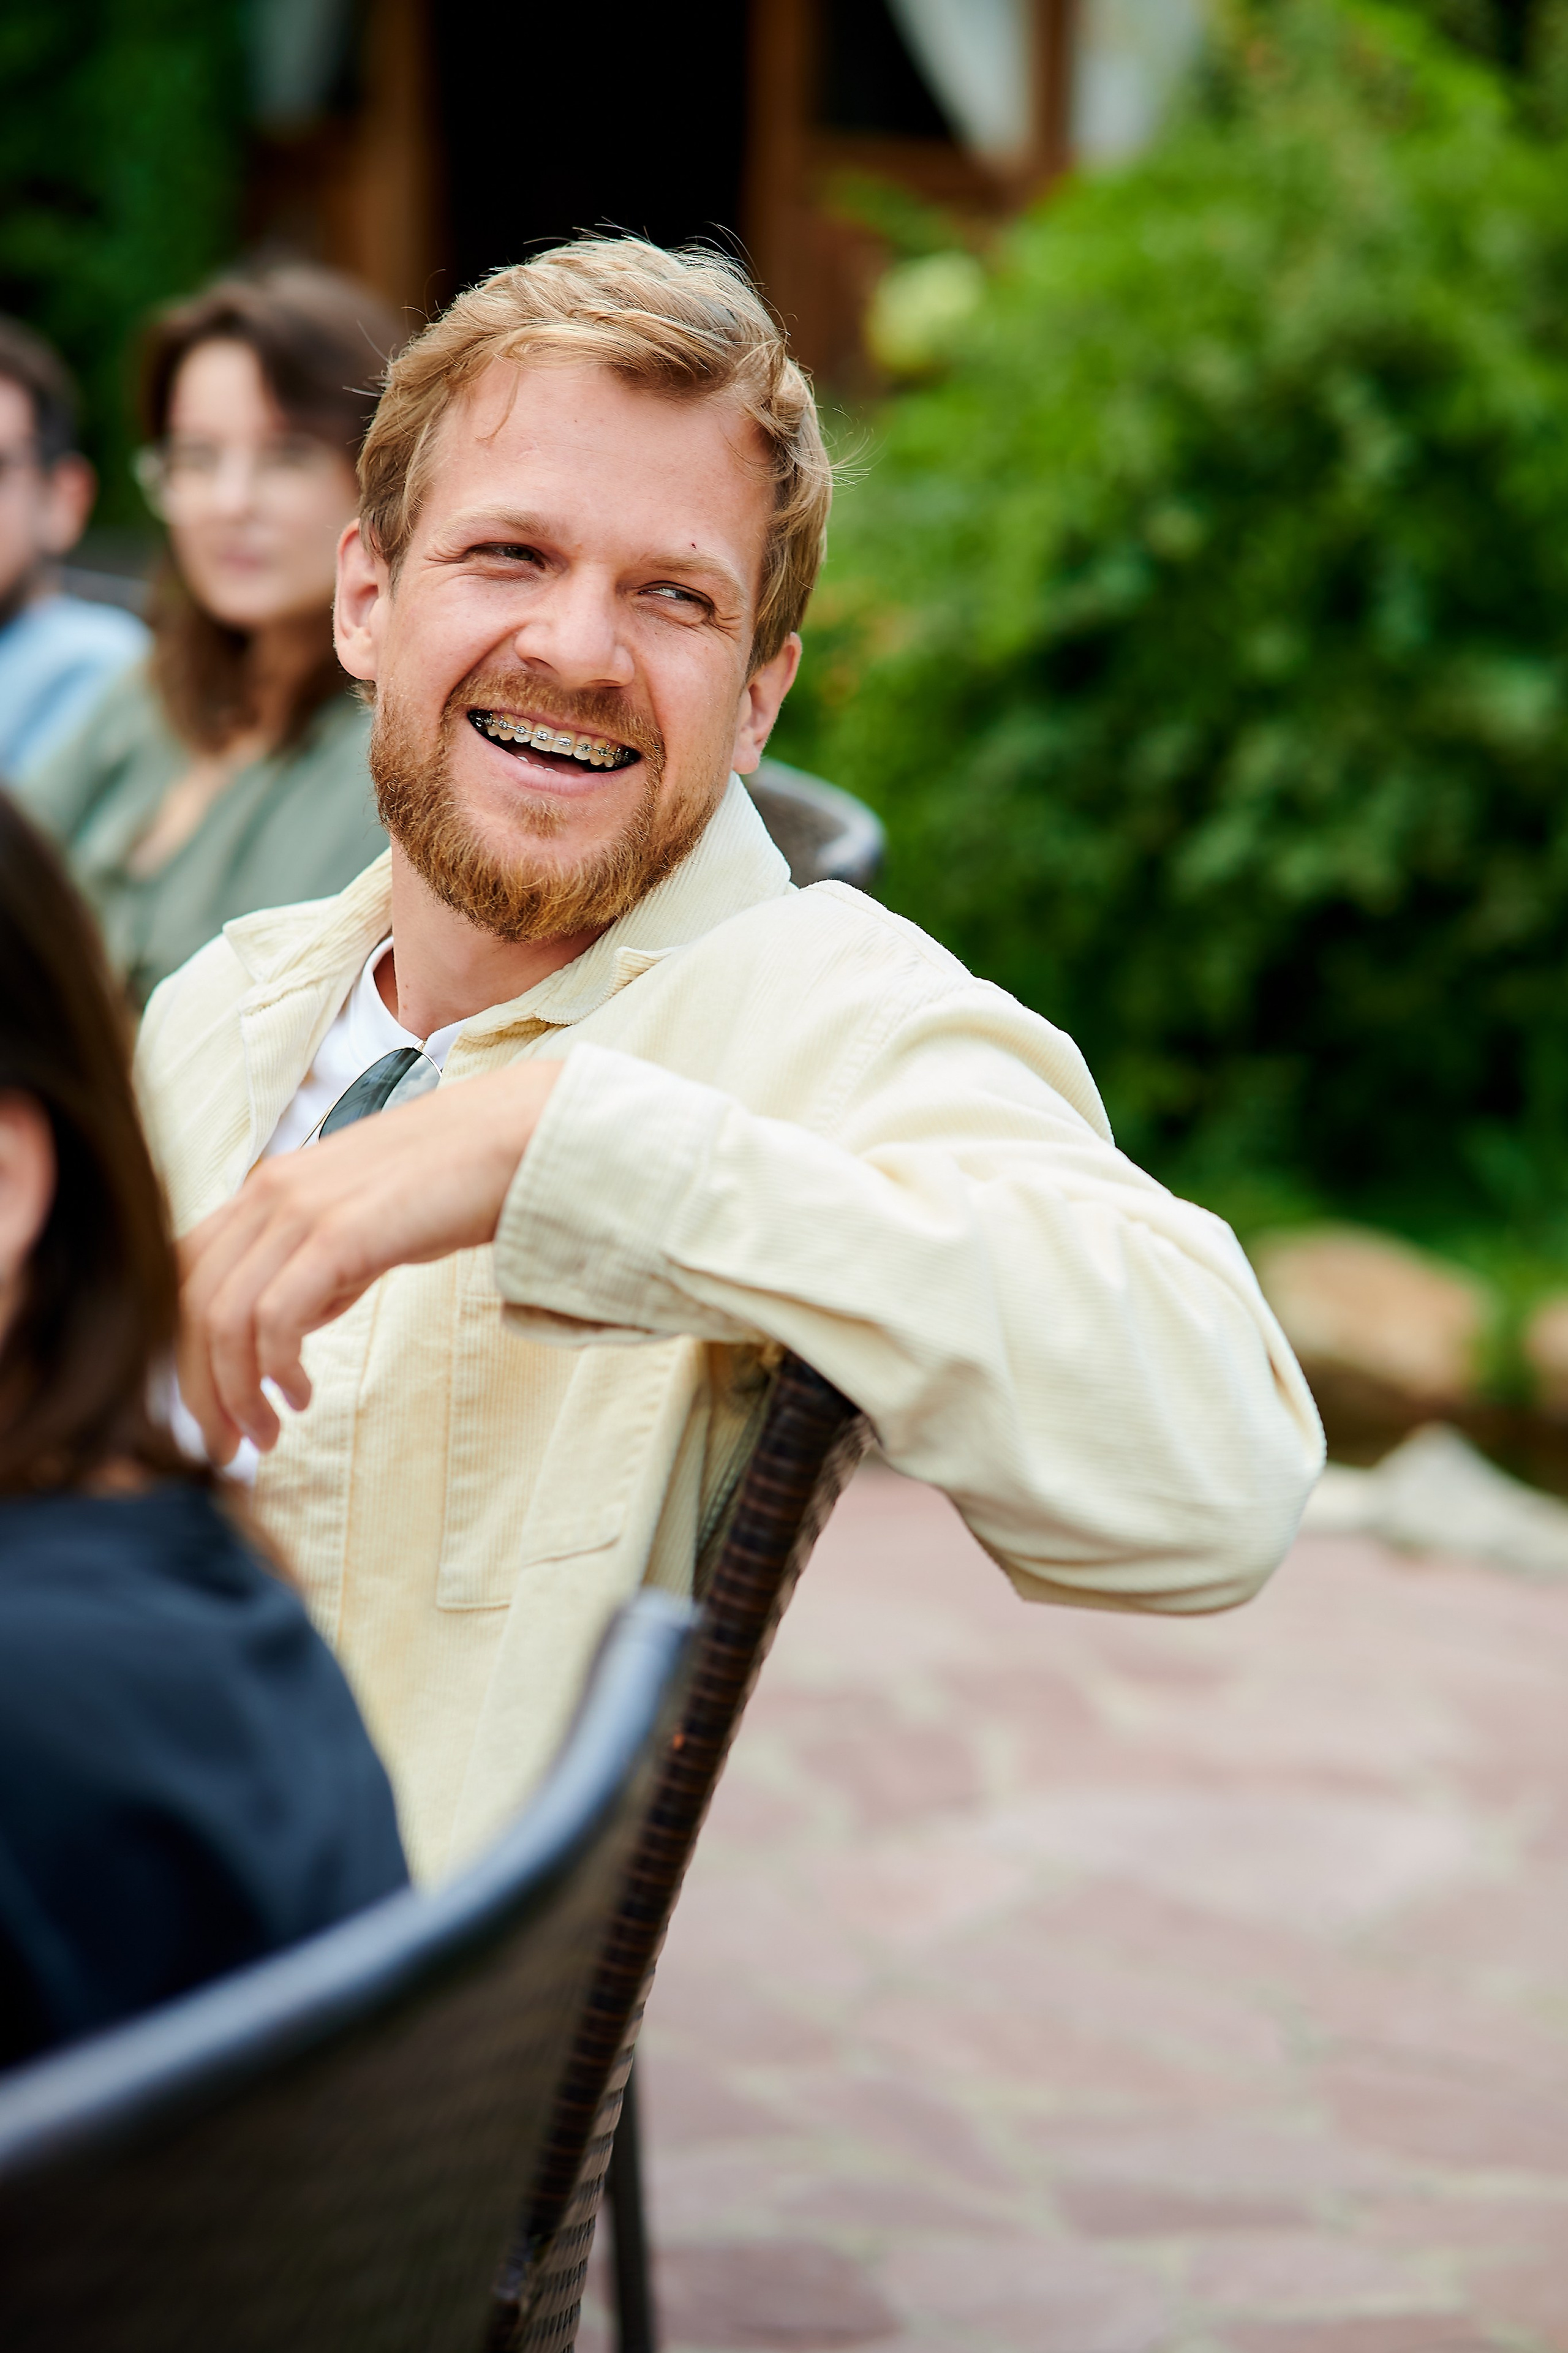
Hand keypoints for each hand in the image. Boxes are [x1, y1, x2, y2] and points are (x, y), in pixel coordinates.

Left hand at [178, 1060, 560, 1462]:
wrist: (511, 1141)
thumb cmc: (448, 1186)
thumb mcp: (360, 1226)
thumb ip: (315, 1268)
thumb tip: (288, 1331)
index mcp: (266, 1189)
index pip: (184, 1274)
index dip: (182, 1349)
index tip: (210, 1407)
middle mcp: (267, 1193)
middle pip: (187, 1303)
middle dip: (197, 1388)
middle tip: (225, 1445)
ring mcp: (298, 1209)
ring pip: (222, 1317)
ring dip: (233, 1391)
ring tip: (263, 1434)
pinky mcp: (337, 1233)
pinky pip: (274, 1317)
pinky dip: (274, 1369)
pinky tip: (300, 1394)